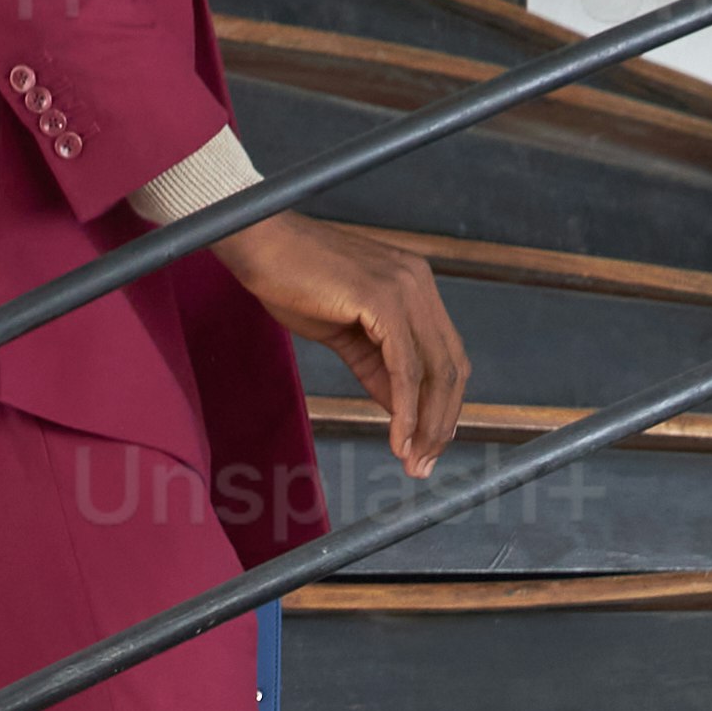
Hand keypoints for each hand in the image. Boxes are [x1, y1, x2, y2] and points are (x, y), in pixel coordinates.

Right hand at [217, 209, 467, 476]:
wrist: (260, 247)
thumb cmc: (293, 281)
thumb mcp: (346, 334)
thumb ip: (379, 368)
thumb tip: (401, 408)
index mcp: (415, 287)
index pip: (446, 356)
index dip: (443, 405)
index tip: (430, 444)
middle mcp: (419, 284)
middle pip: (450, 367)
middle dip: (441, 423)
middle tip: (423, 463)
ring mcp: (405, 290)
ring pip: (434, 371)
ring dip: (427, 425)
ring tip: (412, 459)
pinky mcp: (384, 301)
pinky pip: (404, 369)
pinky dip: (405, 410)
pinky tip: (398, 437)